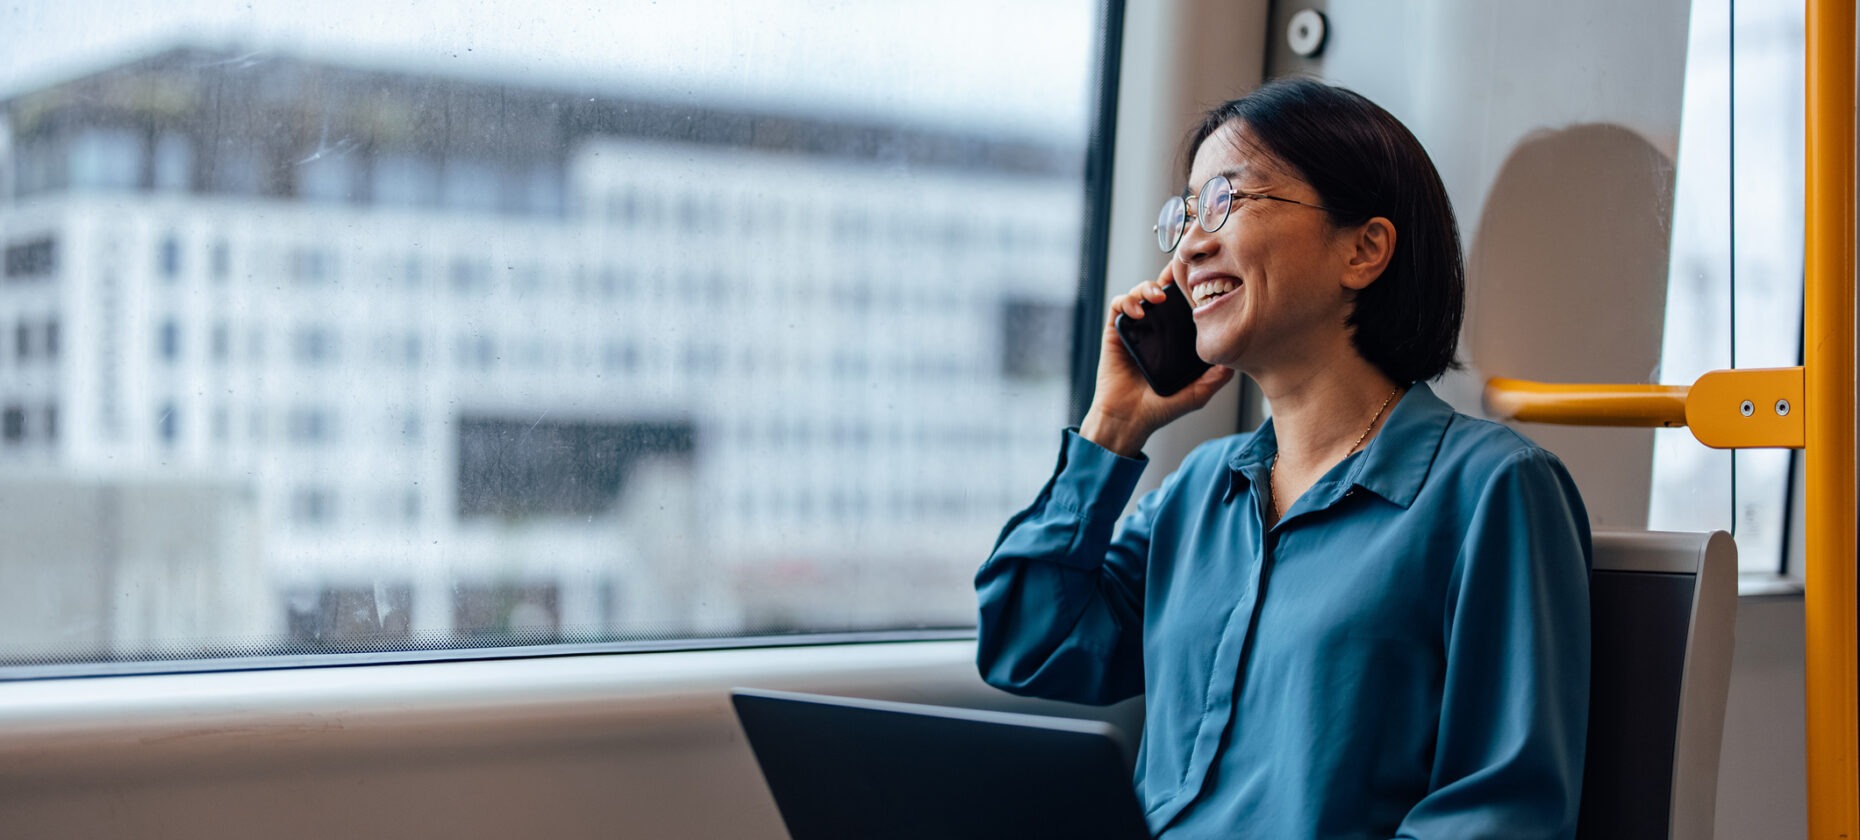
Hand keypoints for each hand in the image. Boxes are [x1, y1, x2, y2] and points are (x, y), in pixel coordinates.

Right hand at [1080, 266, 1234, 456]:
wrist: (1129, 419)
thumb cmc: (1161, 408)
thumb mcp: (1197, 393)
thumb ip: (1216, 378)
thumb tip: (1235, 360)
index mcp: (1176, 337)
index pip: (1185, 303)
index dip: (1191, 286)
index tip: (1202, 276)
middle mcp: (1157, 328)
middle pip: (1163, 289)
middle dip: (1170, 276)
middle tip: (1178, 274)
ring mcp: (1136, 327)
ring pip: (1140, 292)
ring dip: (1148, 286)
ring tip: (1158, 297)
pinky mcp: (1115, 331)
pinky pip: (1119, 305)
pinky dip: (1128, 301)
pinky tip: (1139, 312)